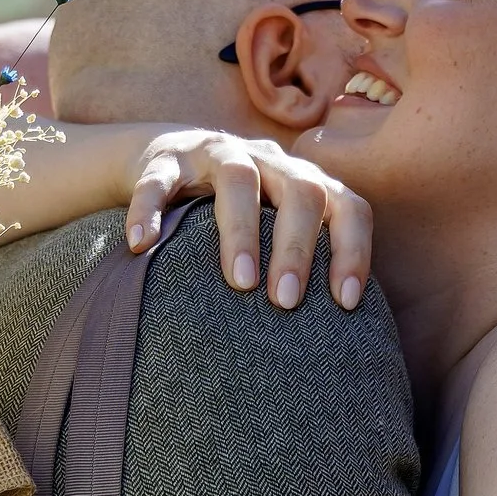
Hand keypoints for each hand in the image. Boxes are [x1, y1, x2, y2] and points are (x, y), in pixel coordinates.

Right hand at [121, 129, 372, 311]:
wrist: (172, 158)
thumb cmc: (238, 213)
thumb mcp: (274, 229)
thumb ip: (299, 263)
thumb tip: (324, 341)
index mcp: (304, 182)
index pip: (347, 207)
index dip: (353, 250)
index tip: (347, 302)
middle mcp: (270, 162)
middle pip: (301, 191)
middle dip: (297, 248)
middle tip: (287, 302)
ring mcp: (218, 154)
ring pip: (238, 180)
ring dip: (242, 232)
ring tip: (240, 282)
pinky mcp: (167, 158)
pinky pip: (159, 180)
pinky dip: (150, 210)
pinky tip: (143, 246)